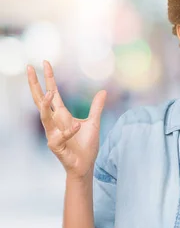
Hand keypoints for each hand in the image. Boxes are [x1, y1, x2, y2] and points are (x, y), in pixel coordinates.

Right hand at [27, 61, 106, 179]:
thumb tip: (103, 91)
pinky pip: (60, 136)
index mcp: (62, 114)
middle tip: (29, 68)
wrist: (85, 164)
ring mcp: (52, 133)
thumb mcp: (94, 122)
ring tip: (50, 92)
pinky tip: (78, 126)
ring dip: (46, 105)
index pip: (53, 93)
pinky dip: (69, 131)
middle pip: (40, 100)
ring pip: (44, 117)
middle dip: (34, 85)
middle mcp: (54, 122)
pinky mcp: (56, 145)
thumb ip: (96, 107)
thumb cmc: (86, 145)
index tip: (45, 62)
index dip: (49, 78)